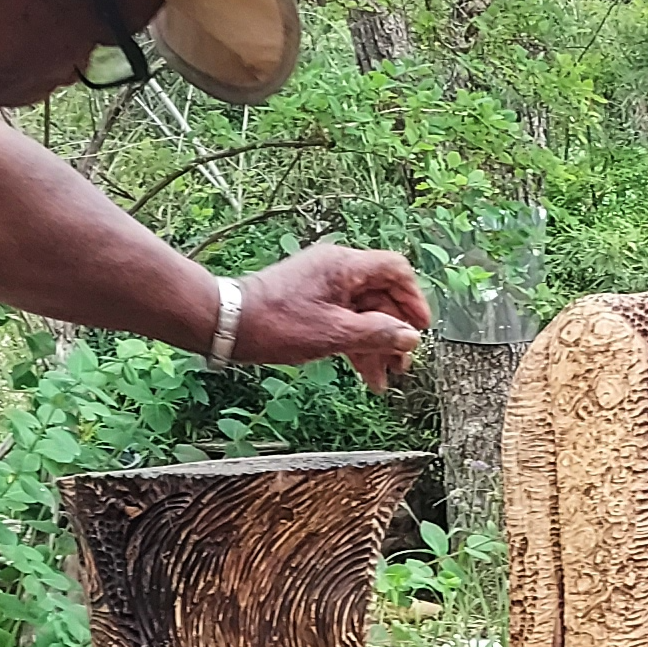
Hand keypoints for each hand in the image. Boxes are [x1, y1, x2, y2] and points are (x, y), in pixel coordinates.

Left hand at [228, 245, 430, 389]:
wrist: (228, 324)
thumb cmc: (277, 324)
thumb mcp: (334, 334)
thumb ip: (378, 334)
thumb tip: (410, 338)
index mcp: (345, 265)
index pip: (396, 271)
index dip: (413, 300)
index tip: (419, 330)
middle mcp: (336, 269)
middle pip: (381, 296)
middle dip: (393, 333)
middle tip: (401, 366)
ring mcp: (322, 285)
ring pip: (363, 312)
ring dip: (375, 344)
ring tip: (382, 380)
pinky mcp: (310, 302)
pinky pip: (343, 319)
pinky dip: (354, 343)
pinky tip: (364, 373)